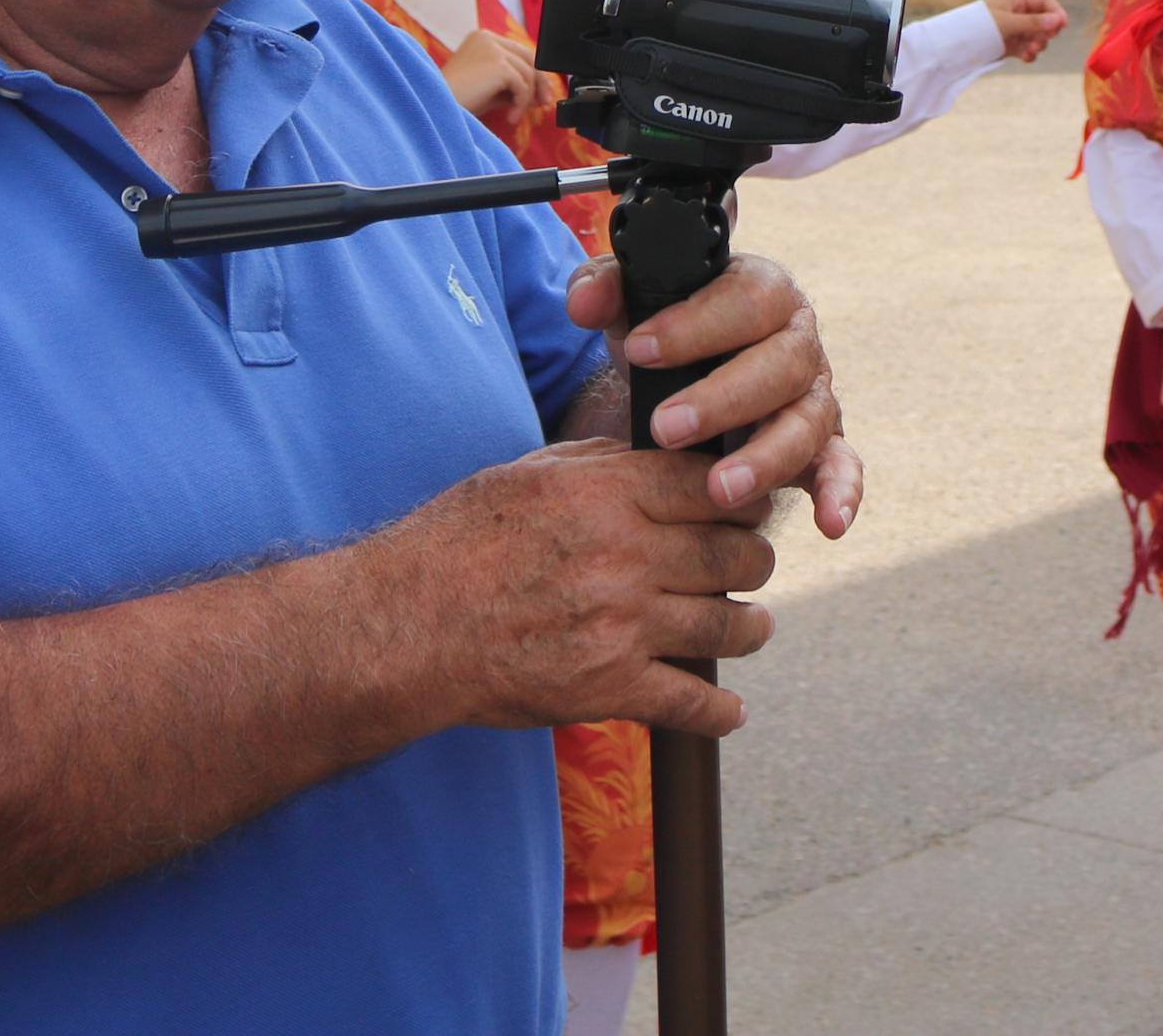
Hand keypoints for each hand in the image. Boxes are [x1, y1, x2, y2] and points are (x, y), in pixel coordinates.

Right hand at [395, 441, 781, 740]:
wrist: (407, 626)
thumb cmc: (458, 541)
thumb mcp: (528, 475)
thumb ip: (602, 463)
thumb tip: (659, 450)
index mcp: (608, 495)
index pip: (713, 486)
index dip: (744, 495)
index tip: (750, 505)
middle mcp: (626, 555)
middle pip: (735, 554)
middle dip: (753, 559)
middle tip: (753, 563)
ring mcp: (622, 625)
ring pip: (726, 625)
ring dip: (751, 628)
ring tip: (755, 626)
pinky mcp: (608, 687)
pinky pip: (689, 702)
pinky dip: (720, 711)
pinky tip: (732, 711)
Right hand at [440, 31, 539, 125]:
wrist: (435, 108)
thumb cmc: (457, 101)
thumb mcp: (489, 90)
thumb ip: (513, 86)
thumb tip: (539, 93)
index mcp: (482, 39)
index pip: (518, 52)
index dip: (532, 72)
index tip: (538, 94)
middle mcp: (487, 38)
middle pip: (528, 57)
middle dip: (539, 82)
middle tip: (542, 104)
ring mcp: (492, 48)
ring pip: (527, 73)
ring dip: (526, 98)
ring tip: (514, 115)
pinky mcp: (497, 63)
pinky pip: (522, 85)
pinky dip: (521, 104)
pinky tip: (511, 118)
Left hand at [566, 252, 858, 536]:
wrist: (689, 378)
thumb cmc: (665, 336)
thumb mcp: (632, 309)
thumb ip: (604, 291)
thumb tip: (583, 302)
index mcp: (761, 290)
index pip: (744, 299)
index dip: (695, 326)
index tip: (639, 350)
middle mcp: (798, 340)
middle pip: (782, 363)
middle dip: (723, 399)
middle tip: (664, 427)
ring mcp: (814, 395)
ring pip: (808, 421)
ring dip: (767, 457)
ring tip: (718, 489)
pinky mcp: (823, 446)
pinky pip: (842, 468)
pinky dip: (841, 493)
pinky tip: (828, 523)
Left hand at [981, 0, 1067, 62]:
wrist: (958, 44)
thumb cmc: (980, 25)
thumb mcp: (1007, 22)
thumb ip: (1033, 22)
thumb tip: (1058, 21)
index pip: (1044, 2)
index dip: (1055, 12)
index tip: (1063, 25)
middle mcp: (1018, 12)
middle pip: (1045, 21)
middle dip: (1046, 32)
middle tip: (1042, 40)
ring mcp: (1015, 29)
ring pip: (1038, 36)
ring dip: (1038, 44)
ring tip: (1030, 50)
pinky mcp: (1011, 44)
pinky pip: (1028, 48)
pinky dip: (1029, 53)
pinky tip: (1025, 57)